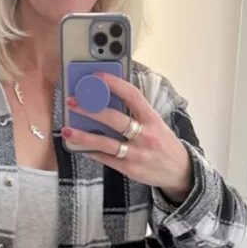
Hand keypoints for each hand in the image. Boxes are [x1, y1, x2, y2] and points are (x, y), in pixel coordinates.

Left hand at [62, 73, 192, 201]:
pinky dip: (91, 152)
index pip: (132, 96)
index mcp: (152, 119)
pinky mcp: (129, 169)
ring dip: (84, 136)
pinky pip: (106, 159)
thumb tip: (109, 98)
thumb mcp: (156, 123)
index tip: (97, 76)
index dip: (114, 83)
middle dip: (91, 109)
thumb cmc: (164, 143)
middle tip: (73, 102)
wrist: (179, 171)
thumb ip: (136, 112)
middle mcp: (145, 135)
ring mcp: (136, 154)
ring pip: (105, 143)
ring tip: (67, 130)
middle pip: (114, 119)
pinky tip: (79, 147)